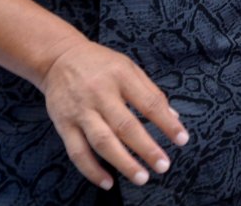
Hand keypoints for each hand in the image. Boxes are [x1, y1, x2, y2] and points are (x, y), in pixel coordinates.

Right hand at [39, 37, 188, 189]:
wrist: (58, 58)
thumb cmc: (99, 64)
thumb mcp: (129, 67)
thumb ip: (151, 92)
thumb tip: (173, 117)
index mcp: (121, 76)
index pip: (149, 103)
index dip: (167, 123)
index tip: (182, 139)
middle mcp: (100, 94)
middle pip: (125, 126)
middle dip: (146, 148)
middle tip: (163, 165)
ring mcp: (80, 111)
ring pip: (102, 142)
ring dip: (123, 163)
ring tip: (141, 177)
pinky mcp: (63, 125)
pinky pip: (78, 152)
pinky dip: (92, 170)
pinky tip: (108, 182)